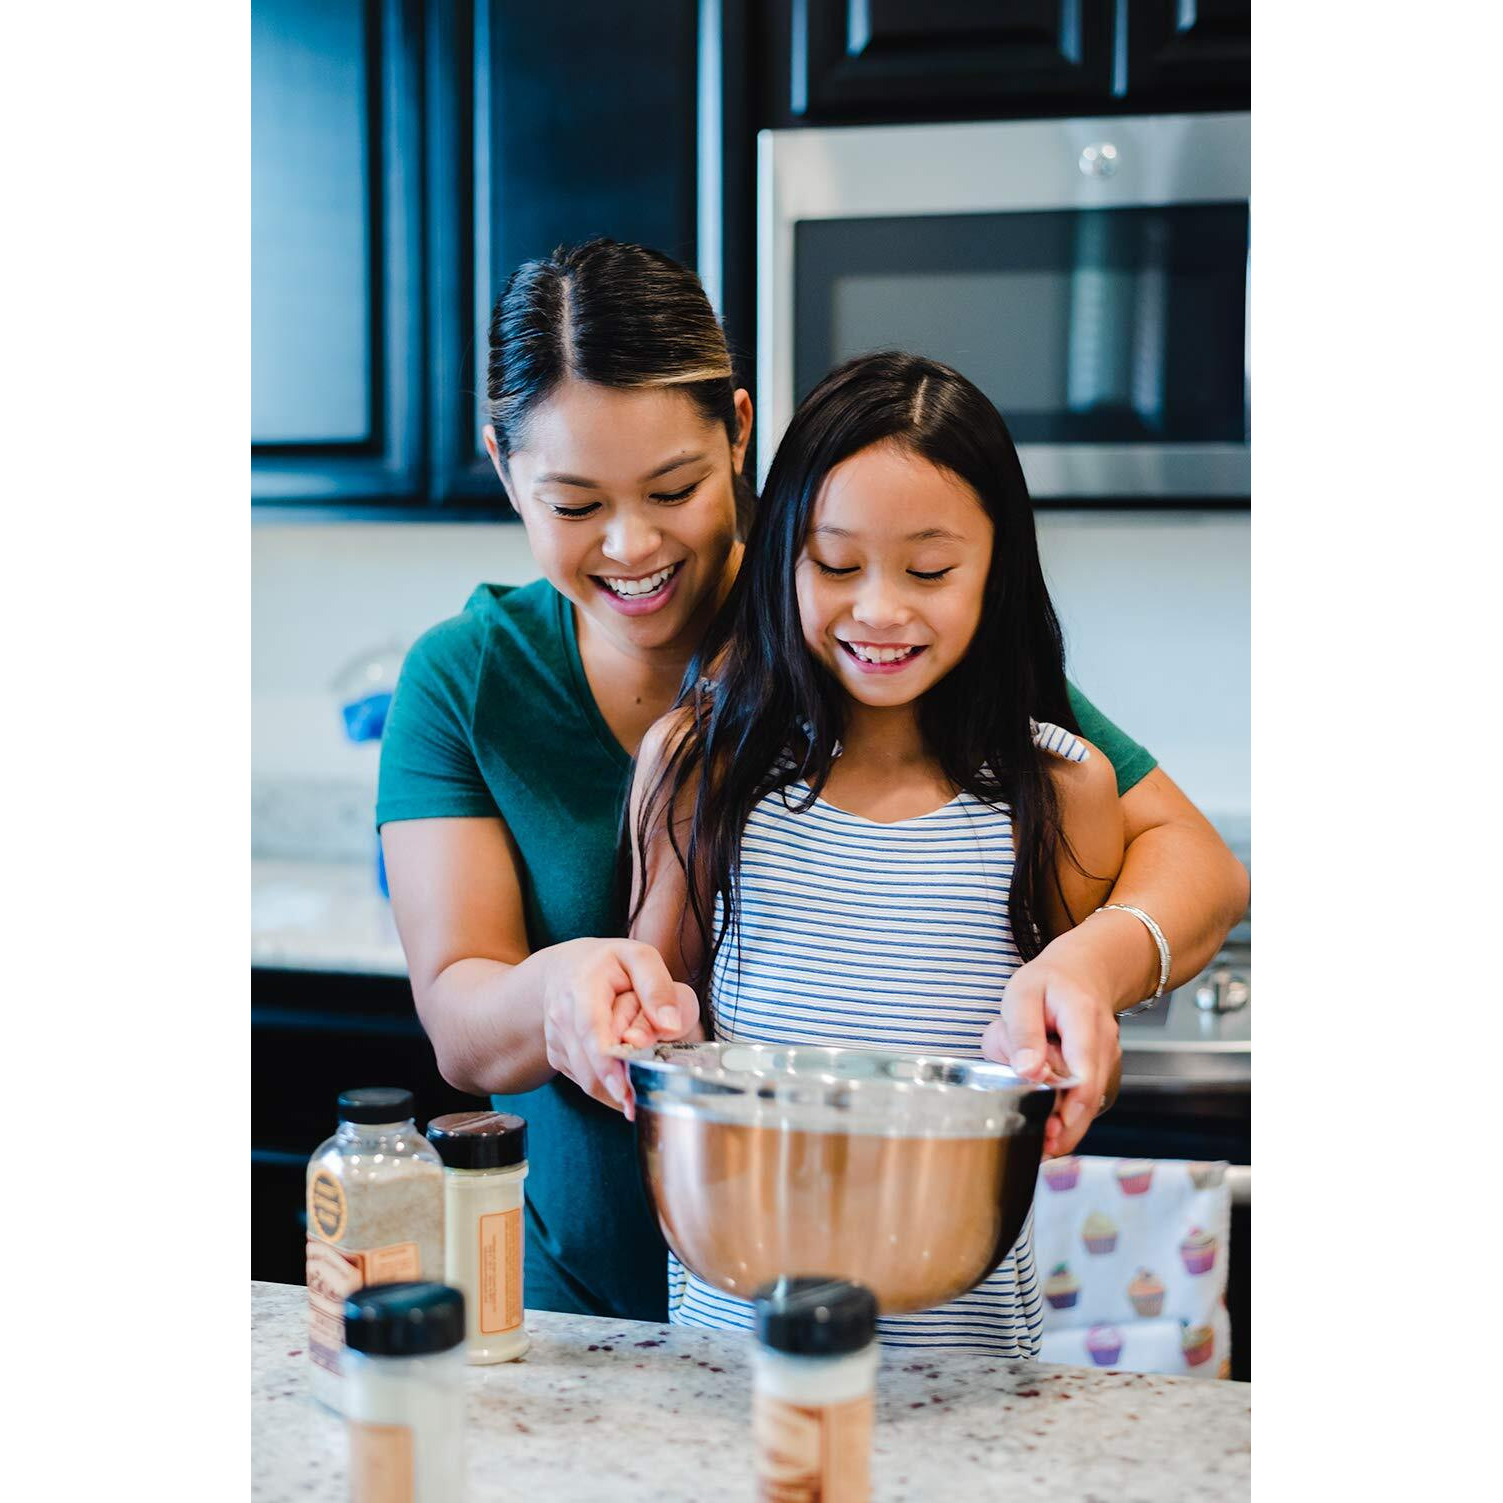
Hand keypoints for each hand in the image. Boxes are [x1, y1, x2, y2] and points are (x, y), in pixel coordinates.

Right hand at [539, 938, 699, 1114]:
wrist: (564, 969)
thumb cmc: (608, 963)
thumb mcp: (638, 958)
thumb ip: (657, 987)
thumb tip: (670, 1025)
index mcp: (582, 988)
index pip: (591, 1032)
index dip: (607, 1065)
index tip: (625, 1091)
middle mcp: (562, 1017)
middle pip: (588, 1066)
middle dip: (616, 1089)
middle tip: (643, 1105)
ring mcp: (556, 1039)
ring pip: (585, 1080)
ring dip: (613, 1093)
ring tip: (639, 1098)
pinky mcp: (557, 1056)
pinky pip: (583, 1081)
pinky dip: (605, 1088)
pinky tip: (624, 1082)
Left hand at [980, 934, 1122, 1158]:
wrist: (1083, 971)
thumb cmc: (1049, 983)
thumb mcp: (1022, 995)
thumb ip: (1023, 1032)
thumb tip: (1027, 1071)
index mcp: (1083, 1019)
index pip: (1085, 1069)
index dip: (1071, 1105)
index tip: (1052, 1129)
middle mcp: (1104, 1044)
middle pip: (1091, 1096)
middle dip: (1067, 1127)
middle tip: (1042, 1149)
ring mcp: (1107, 1059)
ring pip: (1088, 1101)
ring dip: (1065, 1121)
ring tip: (1043, 1139)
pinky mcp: (1101, 1070)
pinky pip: (1085, 1097)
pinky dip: (1067, 1111)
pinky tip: (1049, 1121)